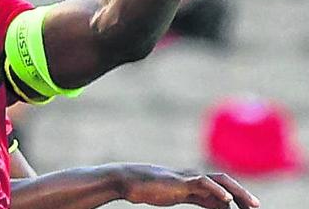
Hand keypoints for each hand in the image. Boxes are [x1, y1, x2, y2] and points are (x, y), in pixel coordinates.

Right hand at [115, 164, 259, 207]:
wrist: (128, 180)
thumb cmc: (147, 189)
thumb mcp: (174, 196)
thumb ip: (193, 197)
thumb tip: (213, 203)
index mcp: (193, 184)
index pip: (221, 190)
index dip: (237, 198)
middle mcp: (194, 179)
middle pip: (225, 183)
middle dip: (242, 195)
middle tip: (256, 207)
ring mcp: (188, 178)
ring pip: (219, 181)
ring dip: (237, 192)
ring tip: (251, 204)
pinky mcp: (180, 181)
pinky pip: (203, 183)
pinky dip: (217, 190)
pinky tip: (227, 200)